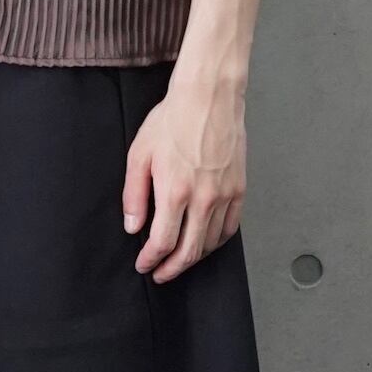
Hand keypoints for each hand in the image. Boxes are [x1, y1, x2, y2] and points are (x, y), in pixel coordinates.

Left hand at [122, 66, 246, 282]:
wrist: (209, 97)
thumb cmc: (173, 119)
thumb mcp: (140, 154)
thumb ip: (135, 195)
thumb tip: (133, 226)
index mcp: (175, 191)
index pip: (162, 243)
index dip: (151, 260)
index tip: (144, 265)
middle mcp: (203, 198)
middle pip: (189, 252)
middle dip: (172, 268)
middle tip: (160, 274)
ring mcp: (225, 195)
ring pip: (210, 243)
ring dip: (193, 258)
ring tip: (180, 261)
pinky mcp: (239, 189)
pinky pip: (230, 227)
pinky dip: (216, 242)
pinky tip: (205, 243)